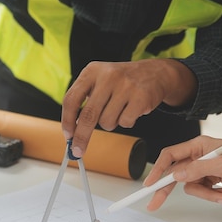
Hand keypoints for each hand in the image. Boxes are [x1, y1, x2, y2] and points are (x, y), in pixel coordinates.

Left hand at [61, 58, 195, 157]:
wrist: (154, 73)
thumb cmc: (122, 82)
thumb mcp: (99, 80)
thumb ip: (84, 100)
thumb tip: (72, 130)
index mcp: (92, 71)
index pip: (72, 99)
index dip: (67, 120)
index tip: (67, 135)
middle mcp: (108, 76)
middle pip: (88, 115)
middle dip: (81, 137)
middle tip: (77, 150)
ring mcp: (126, 86)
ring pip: (107, 122)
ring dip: (110, 123)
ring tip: (118, 111)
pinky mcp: (141, 97)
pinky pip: (125, 123)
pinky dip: (126, 122)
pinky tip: (130, 110)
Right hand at [143, 135, 221, 209]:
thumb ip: (198, 169)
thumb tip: (176, 175)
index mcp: (198, 145)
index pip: (171, 155)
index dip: (158, 169)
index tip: (150, 184)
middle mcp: (198, 155)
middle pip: (175, 173)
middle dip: (168, 189)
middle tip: (154, 204)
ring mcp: (204, 167)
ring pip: (191, 186)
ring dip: (206, 195)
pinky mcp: (210, 178)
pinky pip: (202, 190)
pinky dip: (213, 196)